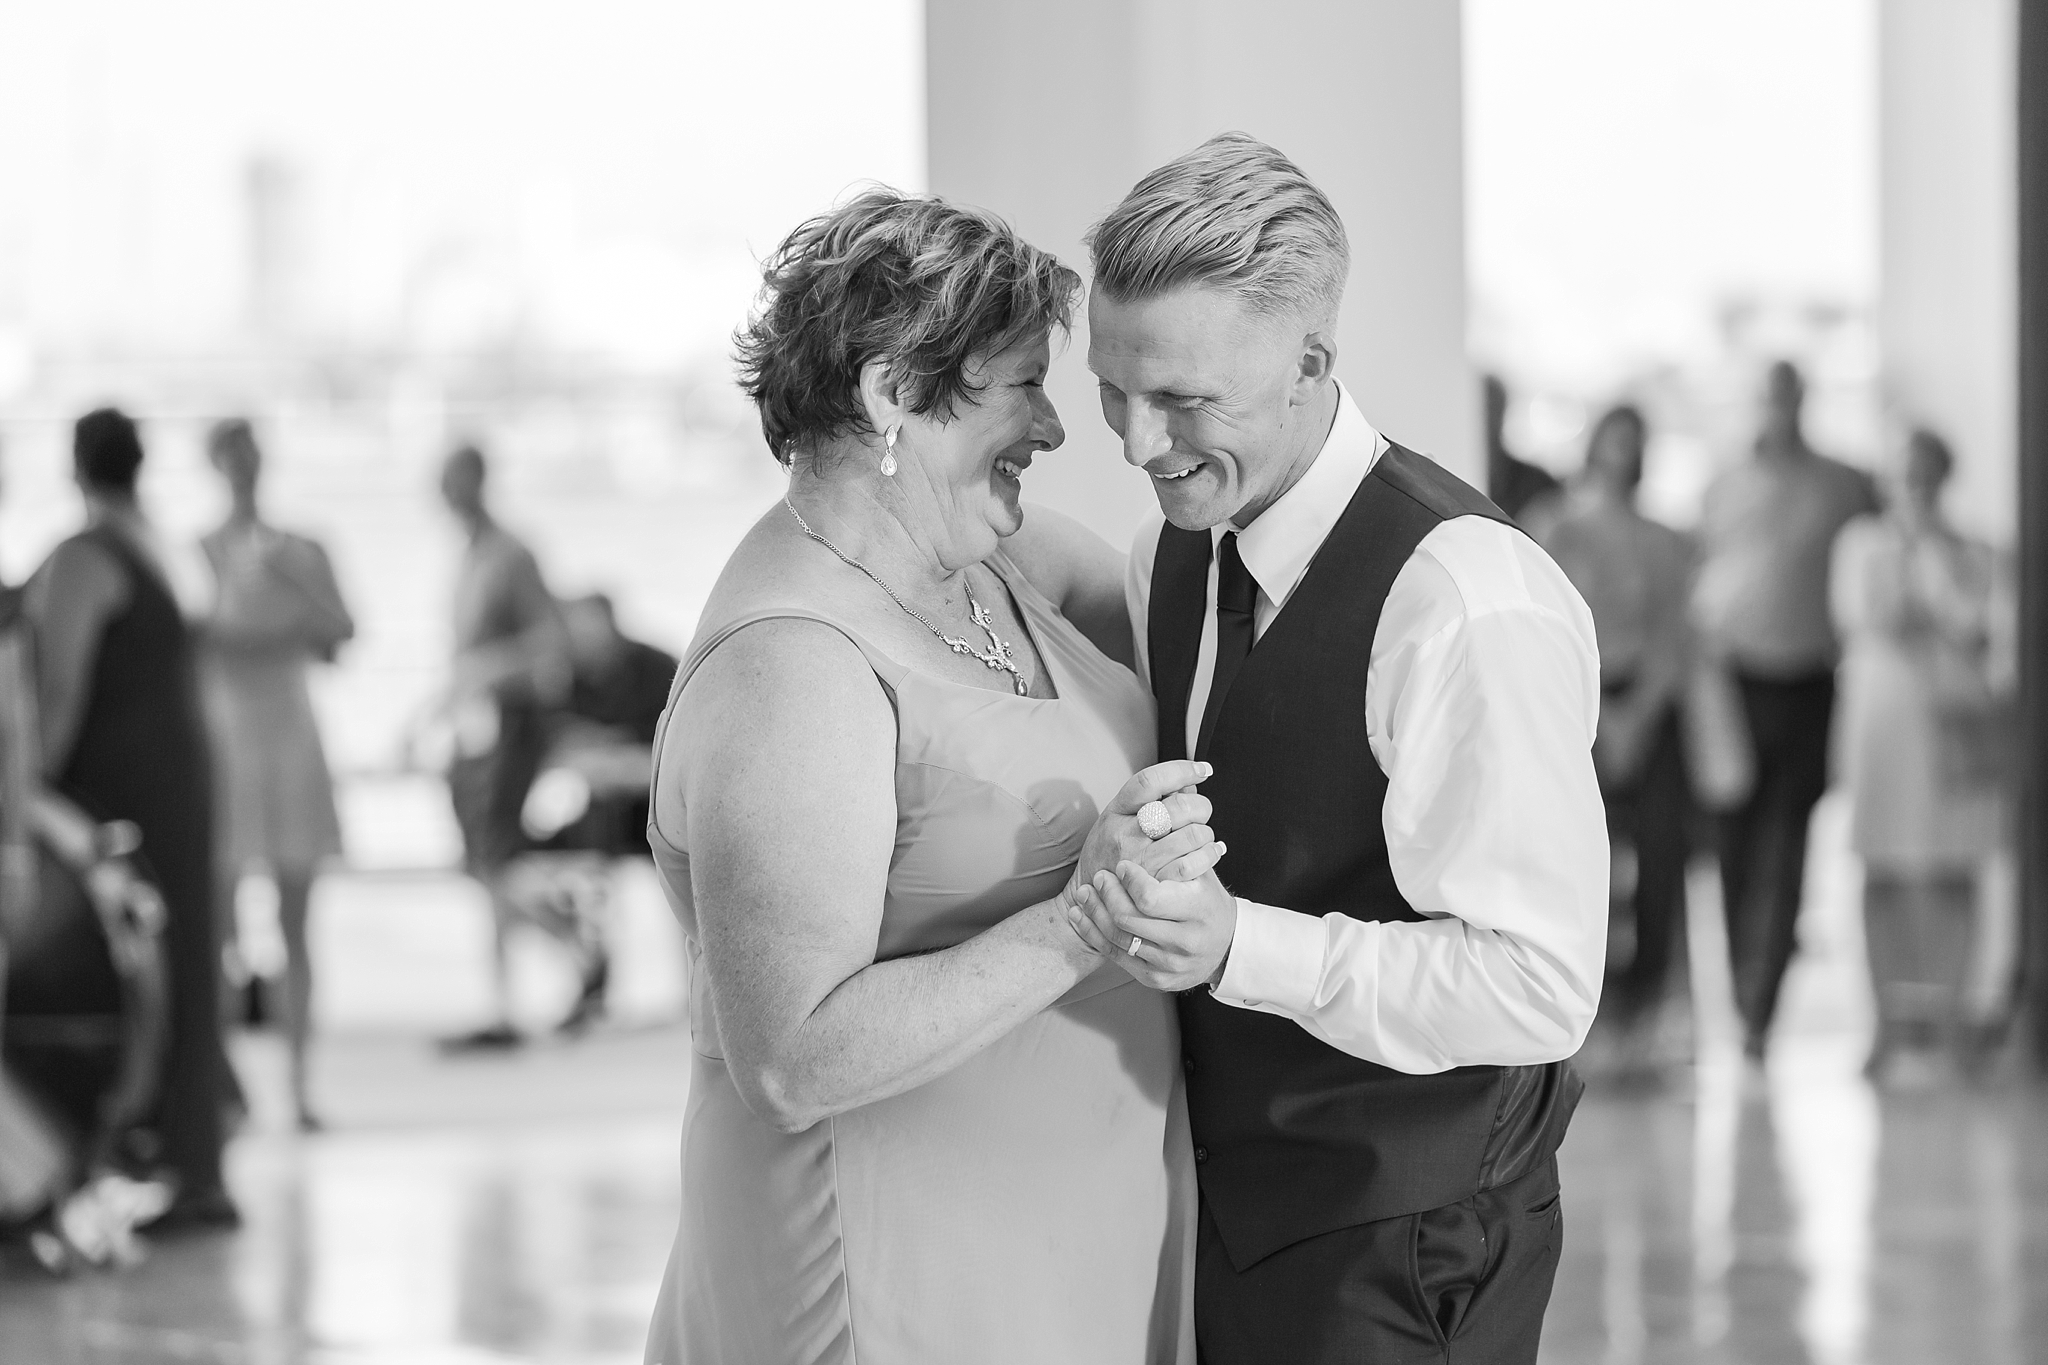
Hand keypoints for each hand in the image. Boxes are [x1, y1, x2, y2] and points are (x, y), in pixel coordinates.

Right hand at [1066, 760, 1216, 904]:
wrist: (1094, 898)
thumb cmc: (1110, 853)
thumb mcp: (1119, 818)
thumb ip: (1152, 799)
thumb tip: (1190, 782)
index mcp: (1116, 811)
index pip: (1150, 781)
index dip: (1181, 770)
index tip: (1202, 770)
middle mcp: (1125, 834)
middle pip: (1178, 807)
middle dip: (1200, 806)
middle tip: (1200, 813)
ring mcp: (1139, 862)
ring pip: (1192, 835)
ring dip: (1205, 833)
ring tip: (1202, 837)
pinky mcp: (1153, 886)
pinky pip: (1192, 865)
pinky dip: (1209, 855)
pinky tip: (1211, 852)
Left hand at [1066, 860, 1236, 991]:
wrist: (1224, 946)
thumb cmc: (1206, 899)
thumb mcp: (1202, 872)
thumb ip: (1182, 845)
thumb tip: (1165, 803)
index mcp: (1198, 909)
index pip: (1150, 897)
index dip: (1130, 879)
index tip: (1121, 865)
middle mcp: (1185, 940)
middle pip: (1129, 919)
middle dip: (1108, 894)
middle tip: (1098, 877)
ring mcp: (1170, 964)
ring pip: (1119, 938)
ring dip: (1095, 913)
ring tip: (1083, 893)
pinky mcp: (1155, 979)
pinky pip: (1116, 956)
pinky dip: (1093, 934)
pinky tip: (1080, 916)